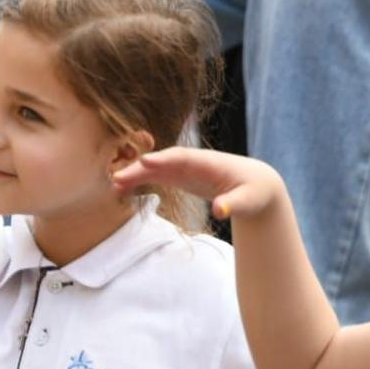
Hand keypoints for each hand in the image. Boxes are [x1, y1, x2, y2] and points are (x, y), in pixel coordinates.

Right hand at [113, 147, 286, 222]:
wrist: (254, 184)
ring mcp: (184, 167)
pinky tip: (122, 187)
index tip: (145, 162)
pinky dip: (139, 179)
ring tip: (114, 184)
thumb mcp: (249, 200)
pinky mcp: (179, 175)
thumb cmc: (254, 191)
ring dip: (135, 174)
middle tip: (118, 178)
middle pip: (163, 161)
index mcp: (209, 163)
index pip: (183, 158)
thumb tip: (219, 211)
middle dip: (141, 168)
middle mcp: (193, 161)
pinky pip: (155, 175)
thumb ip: (234, 205)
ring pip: (155, 168)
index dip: (164, 159)